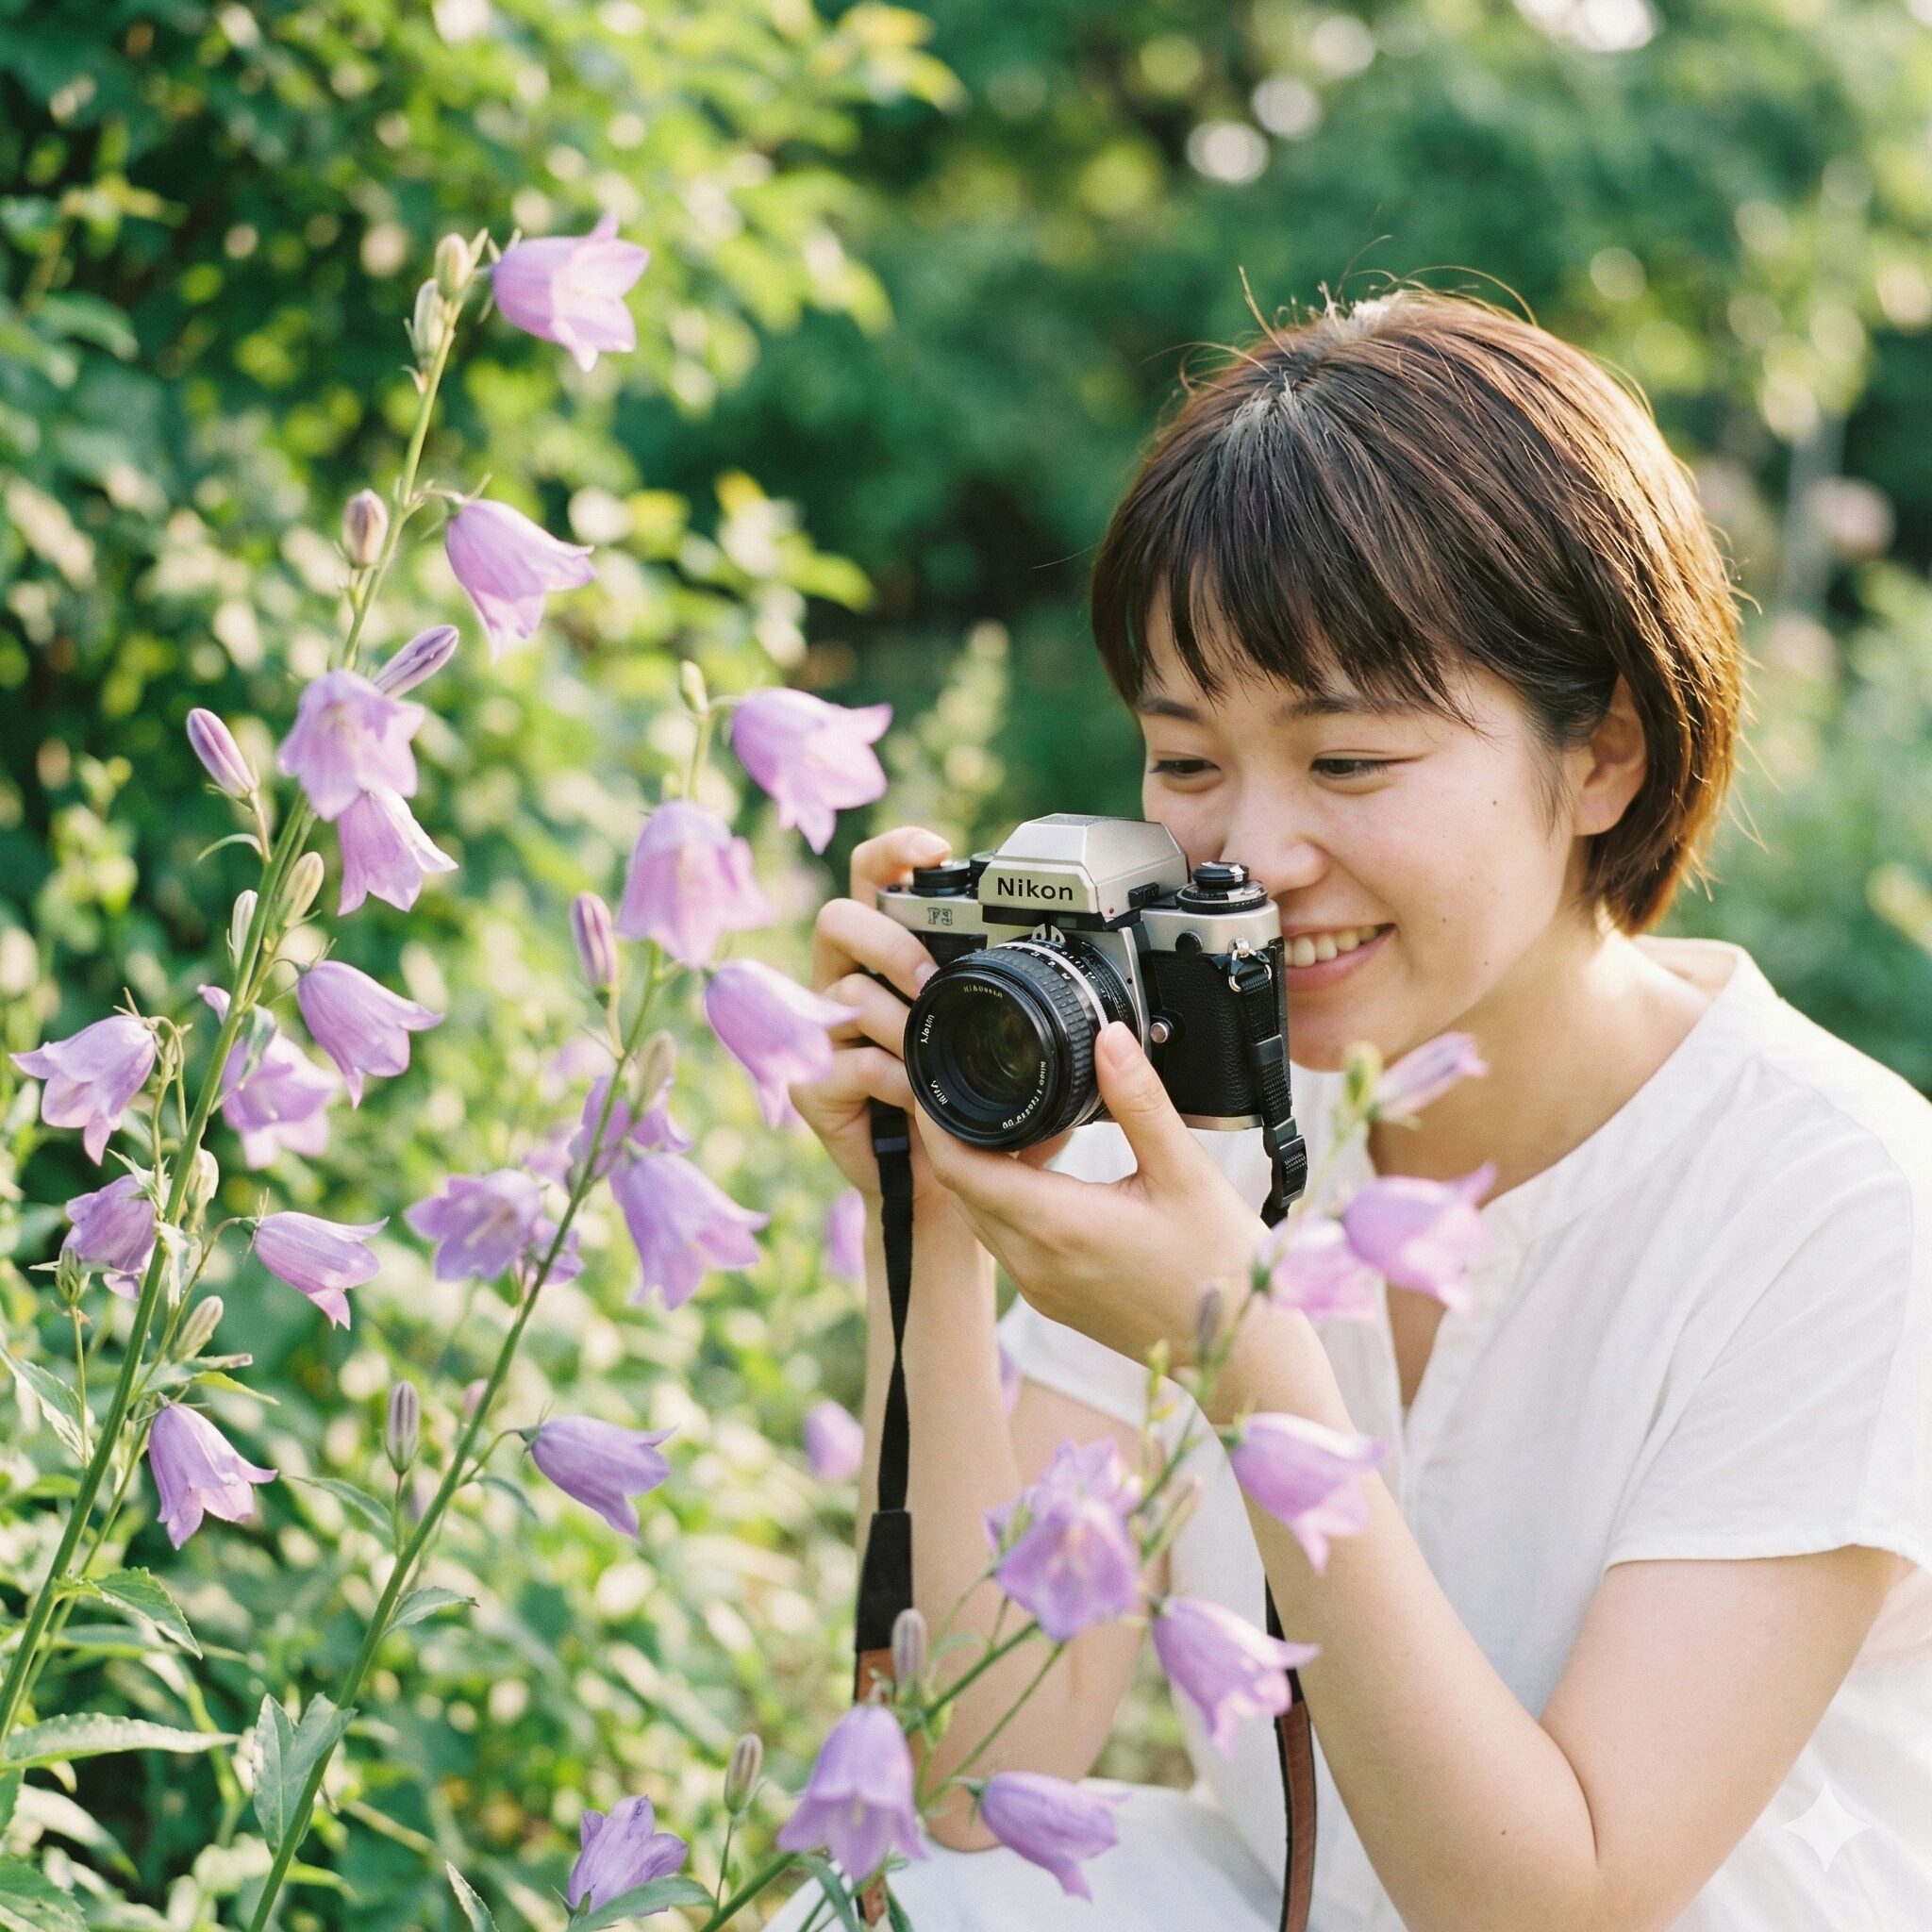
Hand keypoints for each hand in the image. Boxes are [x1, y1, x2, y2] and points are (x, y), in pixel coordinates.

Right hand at [788, 826, 1082, 1209]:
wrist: (952, 1193)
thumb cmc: (983, 1108)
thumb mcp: (1017, 1048)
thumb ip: (1035, 1005)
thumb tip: (1093, 979)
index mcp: (891, 955)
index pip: (875, 880)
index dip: (893, 853)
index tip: (933, 849)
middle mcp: (849, 982)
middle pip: (840, 919)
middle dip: (888, 941)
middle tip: (928, 975)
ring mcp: (825, 1033)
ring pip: (843, 990)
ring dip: (896, 1016)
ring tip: (931, 1044)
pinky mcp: (815, 1085)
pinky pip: (845, 1062)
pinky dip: (889, 1077)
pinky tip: (916, 1095)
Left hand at [911, 1019, 1266, 1370]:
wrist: (1241, 1352)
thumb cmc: (1219, 1265)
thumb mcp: (1185, 1171)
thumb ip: (1140, 1101)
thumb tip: (1110, 1039)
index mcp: (1055, 1225)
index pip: (958, 1167)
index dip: (934, 1120)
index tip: (935, 1078)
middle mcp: (1034, 1262)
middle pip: (960, 1189)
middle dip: (956, 1136)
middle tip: (979, 1083)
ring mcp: (1039, 1287)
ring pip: (980, 1216)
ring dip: (984, 1170)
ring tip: (1021, 1121)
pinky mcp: (1053, 1300)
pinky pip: (1006, 1241)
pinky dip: (1007, 1200)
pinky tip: (1048, 1171)